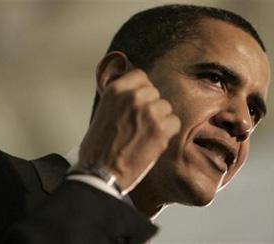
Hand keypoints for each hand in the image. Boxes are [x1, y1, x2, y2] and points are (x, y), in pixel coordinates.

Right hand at [74, 69, 180, 192]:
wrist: (100, 172)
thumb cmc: (98, 147)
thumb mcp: (103, 112)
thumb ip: (120, 99)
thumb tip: (135, 94)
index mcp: (116, 91)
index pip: (140, 76)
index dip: (143, 89)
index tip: (141, 100)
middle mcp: (133, 97)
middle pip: (155, 92)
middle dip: (151, 106)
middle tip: (142, 122)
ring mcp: (148, 112)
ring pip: (166, 107)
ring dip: (160, 119)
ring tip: (146, 134)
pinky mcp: (160, 129)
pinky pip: (175, 122)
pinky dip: (168, 132)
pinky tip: (155, 141)